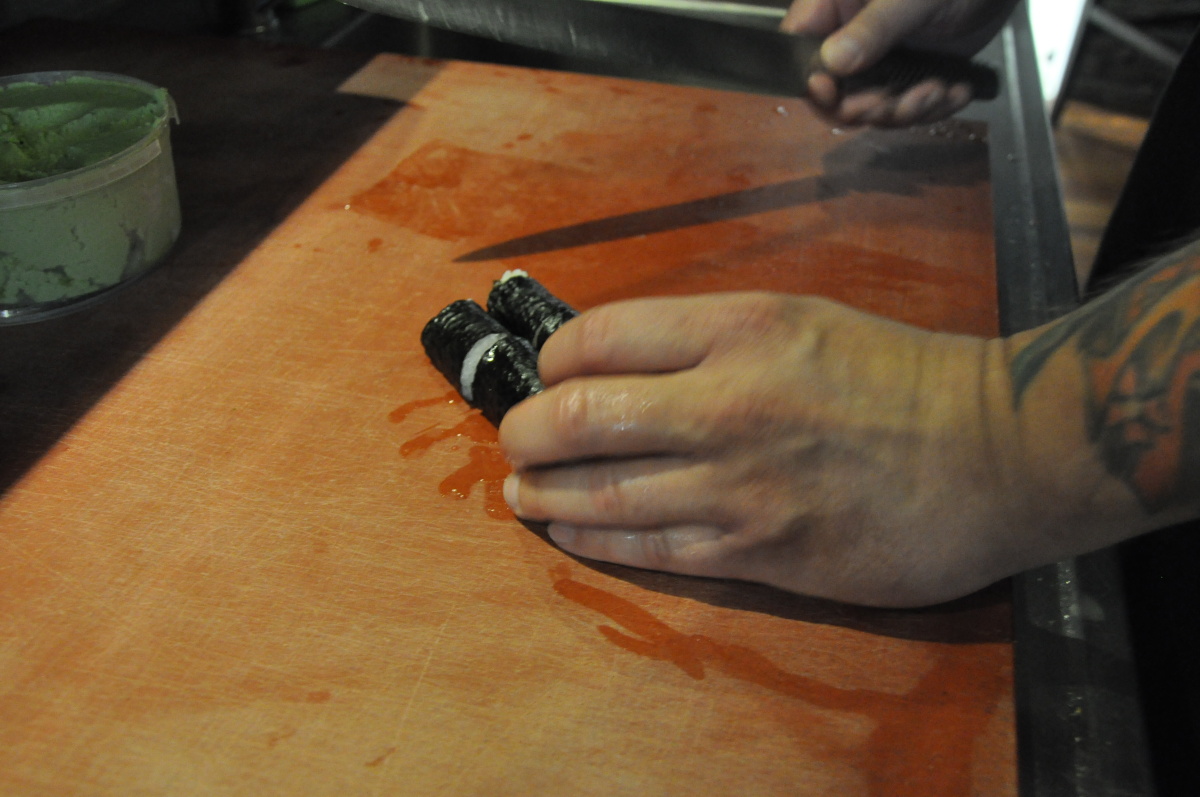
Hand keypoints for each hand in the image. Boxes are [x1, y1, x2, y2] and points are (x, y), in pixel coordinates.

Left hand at [499, 294, 1080, 607]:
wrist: (995, 453)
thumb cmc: (898, 378)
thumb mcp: (801, 320)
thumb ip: (710, 340)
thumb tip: (621, 364)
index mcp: (742, 329)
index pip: (600, 337)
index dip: (552, 360)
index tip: (547, 374)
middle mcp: (729, 403)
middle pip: (582, 416)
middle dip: (527, 430)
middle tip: (517, 440)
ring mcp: (741, 486)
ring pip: (606, 494)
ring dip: (546, 495)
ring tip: (523, 494)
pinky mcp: (762, 554)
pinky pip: (653, 551)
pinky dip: (597, 542)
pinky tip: (570, 534)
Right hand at [782, 0, 1018, 126]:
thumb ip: (873, 27)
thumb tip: (831, 62)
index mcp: (836, 5)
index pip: (798, 47)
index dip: (810, 77)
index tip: (831, 89)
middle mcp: (851, 36)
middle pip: (833, 91)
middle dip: (865, 106)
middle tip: (893, 102)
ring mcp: (880, 61)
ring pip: (871, 107)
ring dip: (906, 110)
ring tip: (938, 90)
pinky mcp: (909, 76)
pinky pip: (906, 108)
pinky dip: (932, 109)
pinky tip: (955, 90)